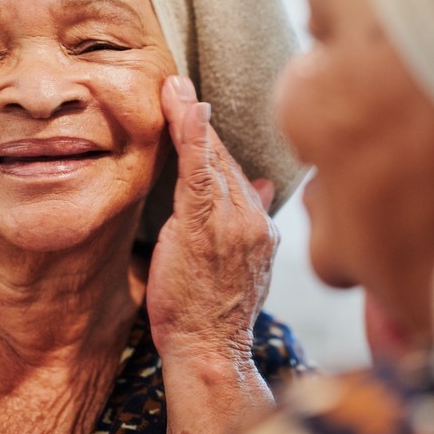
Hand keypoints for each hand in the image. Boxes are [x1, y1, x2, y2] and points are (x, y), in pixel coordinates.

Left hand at [147, 75, 278, 364]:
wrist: (211, 352)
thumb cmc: (215, 316)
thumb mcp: (241, 267)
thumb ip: (248, 225)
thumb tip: (259, 184)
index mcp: (260, 226)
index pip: (236, 173)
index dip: (215, 143)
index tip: (198, 111)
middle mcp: (253, 218)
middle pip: (226, 159)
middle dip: (203, 121)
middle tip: (179, 82)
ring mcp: (232, 220)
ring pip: (213, 158)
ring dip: (192, 116)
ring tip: (174, 84)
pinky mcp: (205, 224)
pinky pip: (199, 170)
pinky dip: (193, 135)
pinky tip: (184, 107)